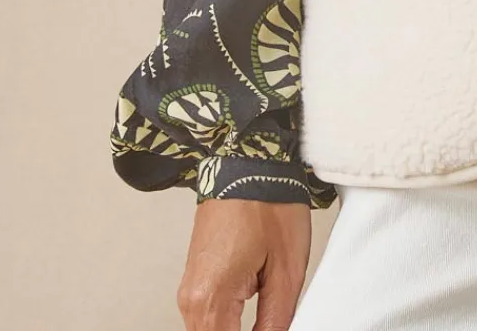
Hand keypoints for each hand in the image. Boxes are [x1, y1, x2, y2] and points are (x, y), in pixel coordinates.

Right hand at [177, 199, 311, 330]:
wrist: (248, 161)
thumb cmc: (270, 202)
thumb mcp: (287, 269)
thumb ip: (276, 321)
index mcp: (211, 298)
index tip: (271, 330)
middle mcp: (191, 298)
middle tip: (271, 325)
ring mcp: (189, 288)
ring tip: (265, 321)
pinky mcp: (194, 279)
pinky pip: (207, 318)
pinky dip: (227, 324)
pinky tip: (250, 319)